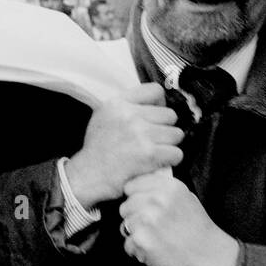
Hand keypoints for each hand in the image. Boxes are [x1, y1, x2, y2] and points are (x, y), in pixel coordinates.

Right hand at [63, 83, 183, 207]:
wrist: (88, 175)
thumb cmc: (98, 149)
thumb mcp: (104, 116)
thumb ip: (127, 106)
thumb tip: (156, 105)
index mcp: (118, 103)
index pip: (155, 91)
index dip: (160, 104)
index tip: (156, 115)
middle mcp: (129, 115)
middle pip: (170, 114)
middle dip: (165, 128)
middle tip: (154, 139)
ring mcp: (140, 134)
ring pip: (176, 134)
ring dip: (169, 145)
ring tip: (155, 151)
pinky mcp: (149, 154)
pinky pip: (176, 153)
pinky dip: (171, 159)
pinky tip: (158, 162)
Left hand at [119, 171, 239, 265]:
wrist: (210, 258)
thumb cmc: (198, 230)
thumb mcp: (186, 198)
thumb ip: (162, 189)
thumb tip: (139, 186)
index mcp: (168, 187)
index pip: (131, 186)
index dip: (135, 198)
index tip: (144, 208)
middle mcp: (156, 200)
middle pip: (125, 206)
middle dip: (135, 218)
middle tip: (152, 228)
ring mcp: (147, 220)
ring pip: (125, 225)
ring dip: (136, 235)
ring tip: (156, 240)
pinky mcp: (141, 240)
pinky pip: (128, 244)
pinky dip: (138, 251)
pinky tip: (155, 251)